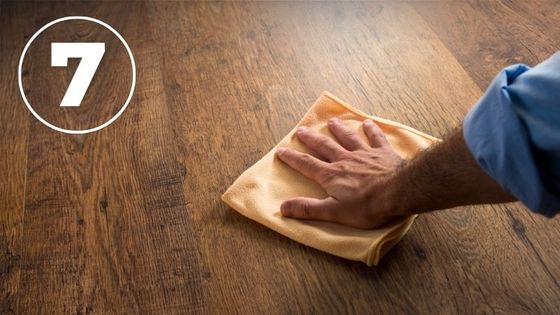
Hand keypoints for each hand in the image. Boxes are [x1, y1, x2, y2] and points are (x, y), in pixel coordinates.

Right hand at [276, 117, 404, 228]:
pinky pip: (376, 138)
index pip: (306, 164)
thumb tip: (283, 207)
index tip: (281, 150)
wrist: (399, 191)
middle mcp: (345, 160)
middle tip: (301, 130)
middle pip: (324, 146)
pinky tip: (368, 123)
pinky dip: (371, 130)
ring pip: (348, 138)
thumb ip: (308, 209)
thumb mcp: (333, 212)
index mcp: (331, 175)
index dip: (292, 158)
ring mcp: (365, 154)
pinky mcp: (383, 153)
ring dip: (339, 129)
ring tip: (332, 121)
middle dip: (311, 139)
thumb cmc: (367, 206)